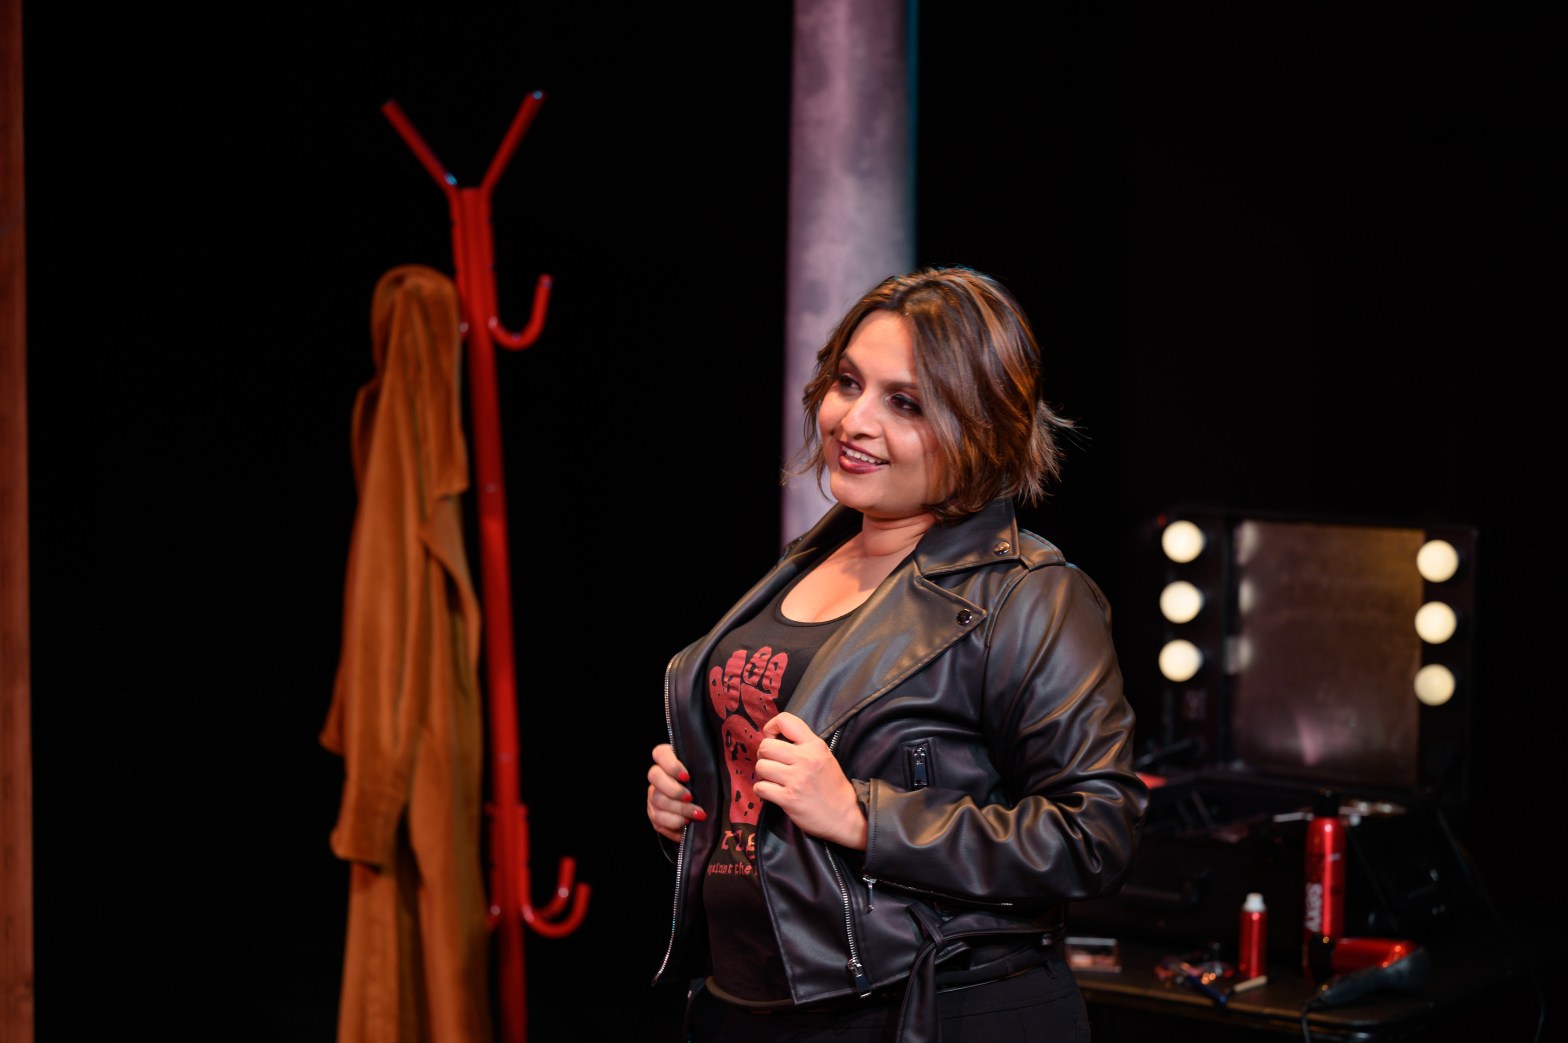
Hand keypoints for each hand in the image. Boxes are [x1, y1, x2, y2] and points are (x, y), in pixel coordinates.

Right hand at [646, 742, 704, 843]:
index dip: (671, 765)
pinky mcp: (653, 813)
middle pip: (654, 776)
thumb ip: (705, 770)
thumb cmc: (707, 787)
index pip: (660, 753)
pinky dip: (674, 823)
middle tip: (691, 798)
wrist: (702, 811)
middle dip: (674, 790)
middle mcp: (657, 775)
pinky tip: (687, 823)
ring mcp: (653, 794)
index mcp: (669, 759)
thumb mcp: (707, 776)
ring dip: (678, 809)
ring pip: (657, 799)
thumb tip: (716, 770)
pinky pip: (657, 819)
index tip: (687, 777)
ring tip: (696, 815)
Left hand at [754, 712, 867, 849]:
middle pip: (766, 746)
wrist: (845, 815)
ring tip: (774, 779)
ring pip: (761, 767)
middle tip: (773, 764)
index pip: (785, 720)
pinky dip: (762, 790)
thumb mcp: (824, 755)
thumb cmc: (832, 785)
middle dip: (764, 756)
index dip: (771, 727)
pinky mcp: (788, 798)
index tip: (772, 738)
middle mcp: (805, 759)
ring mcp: (796, 779)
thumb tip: (773, 738)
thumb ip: (802, 744)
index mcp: (814, 745)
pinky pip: (760, 788)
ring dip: (763, 774)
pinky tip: (773, 792)